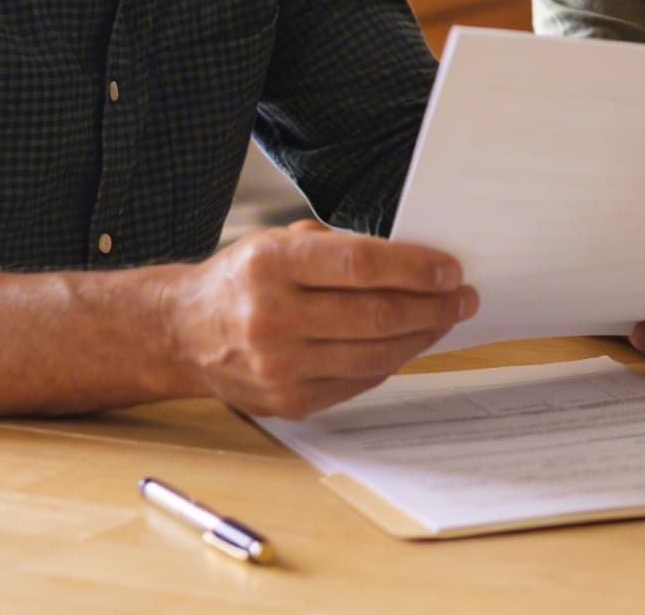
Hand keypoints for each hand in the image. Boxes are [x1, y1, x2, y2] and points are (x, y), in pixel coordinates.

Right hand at [161, 220, 474, 418]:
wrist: (182, 334)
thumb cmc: (239, 281)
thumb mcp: (275, 242)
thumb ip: (337, 249)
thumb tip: (412, 261)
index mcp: (270, 264)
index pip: (360, 265)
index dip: (415, 268)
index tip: (450, 268)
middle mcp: (272, 316)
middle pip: (376, 314)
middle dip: (432, 305)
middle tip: (462, 297)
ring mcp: (280, 366)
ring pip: (375, 355)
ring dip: (422, 337)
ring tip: (445, 319)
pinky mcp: (288, 401)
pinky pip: (358, 382)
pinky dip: (391, 362)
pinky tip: (408, 343)